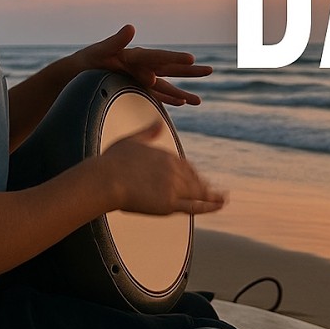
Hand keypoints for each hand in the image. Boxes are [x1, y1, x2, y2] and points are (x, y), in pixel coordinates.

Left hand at [75, 25, 211, 105]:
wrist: (73, 75)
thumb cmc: (85, 61)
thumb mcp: (98, 51)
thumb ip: (115, 41)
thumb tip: (131, 28)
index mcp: (134, 55)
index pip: (158, 57)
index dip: (174, 58)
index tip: (191, 59)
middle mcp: (141, 66)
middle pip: (169, 69)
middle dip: (189, 71)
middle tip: (210, 70)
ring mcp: (140, 78)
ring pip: (166, 86)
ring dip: (183, 92)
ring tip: (200, 100)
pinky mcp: (135, 89)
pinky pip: (156, 96)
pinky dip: (168, 100)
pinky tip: (182, 103)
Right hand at [101, 122, 226, 215]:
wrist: (106, 179)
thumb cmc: (113, 162)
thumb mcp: (133, 140)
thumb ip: (148, 132)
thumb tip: (159, 122)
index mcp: (166, 155)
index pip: (185, 165)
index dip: (191, 174)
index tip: (196, 178)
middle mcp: (174, 169)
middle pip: (194, 179)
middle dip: (203, 185)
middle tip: (213, 192)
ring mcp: (174, 187)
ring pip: (198, 192)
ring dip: (212, 196)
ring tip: (222, 200)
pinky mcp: (170, 203)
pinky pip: (195, 206)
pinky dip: (210, 206)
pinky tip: (219, 205)